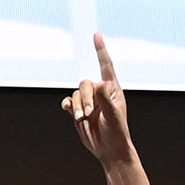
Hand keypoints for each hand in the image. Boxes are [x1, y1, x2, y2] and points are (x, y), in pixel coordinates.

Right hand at [63, 34, 134, 161]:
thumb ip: (106, 100)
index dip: (100, 50)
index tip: (96, 35)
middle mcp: (100, 93)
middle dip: (84, 98)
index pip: (105, 66)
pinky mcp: (79, 111)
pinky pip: (69, 102)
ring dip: (77, 106)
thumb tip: (100, 85)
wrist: (109, 149)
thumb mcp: (114, 116)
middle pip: (85, 84)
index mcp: (112, 89)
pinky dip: (68, 105)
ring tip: (82, 119)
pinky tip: (67, 109)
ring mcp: (89, 102)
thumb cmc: (118, 132)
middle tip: (89, 113)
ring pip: (76, 94)